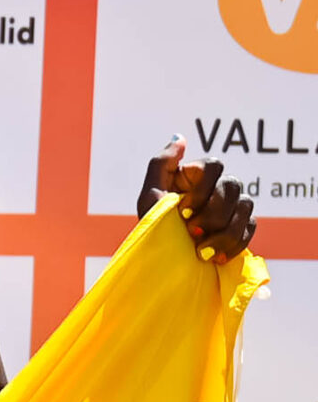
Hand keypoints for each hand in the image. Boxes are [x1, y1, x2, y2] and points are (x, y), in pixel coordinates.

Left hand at [139, 141, 256, 264]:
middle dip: (212, 213)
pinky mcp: (242, 228)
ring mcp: (232, 207)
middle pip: (232, 185)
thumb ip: (161, 164)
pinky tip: (214, 257)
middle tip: (191, 233)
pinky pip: (251, 227)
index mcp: (195, 178)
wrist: (164, 264)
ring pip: (246, 206)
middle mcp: (217, 188)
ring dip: (222, 232)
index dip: (202, 188)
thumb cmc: (153, 229)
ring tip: (200, 250)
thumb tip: (180, 138)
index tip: (182, 211)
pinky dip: (233, 244)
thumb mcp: (150, 197)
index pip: (214, 165)